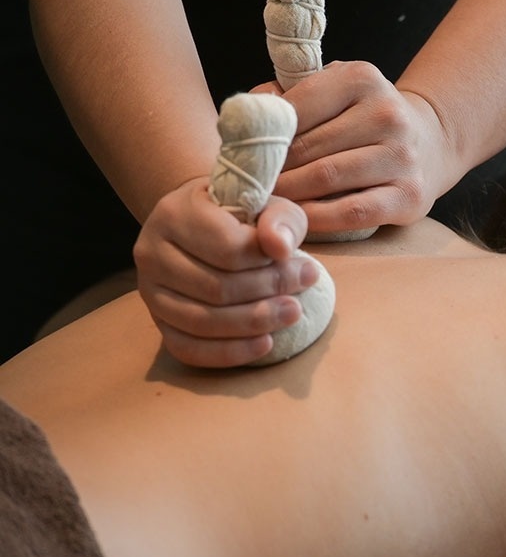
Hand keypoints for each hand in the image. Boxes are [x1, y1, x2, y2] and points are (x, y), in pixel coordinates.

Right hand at [133, 176, 319, 367]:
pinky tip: (265, 344)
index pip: (228, 249)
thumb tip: (281, 249)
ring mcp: (149, 290)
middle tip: (302, 294)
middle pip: (216, 288)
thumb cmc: (240, 216)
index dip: (270, 264)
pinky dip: (229, 352)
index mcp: (176, 213)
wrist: (203, 226)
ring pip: (201, 321)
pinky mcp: (156, 320)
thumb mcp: (267, 204)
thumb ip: (280, 219)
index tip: (304, 266)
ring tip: (292, 314)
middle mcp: (152, 251)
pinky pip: (186, 348)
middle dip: (268, 295)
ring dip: (254, 324)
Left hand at [259, 61, 460, 232]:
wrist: (429, 142)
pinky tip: (298, 220)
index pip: (297, 108)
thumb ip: (289, 97)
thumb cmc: (363, 118)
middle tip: (245, 187)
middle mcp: (387, 114)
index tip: (241, 155)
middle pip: (309, 148)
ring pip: (327, 179)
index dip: (264, 136)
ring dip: (289, 195)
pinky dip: (318, 219)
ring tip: (264, 203)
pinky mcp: (409, 195)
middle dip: (271, 171)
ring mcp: (402, 156)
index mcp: (361, 78)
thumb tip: (247, 114)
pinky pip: (352, 212)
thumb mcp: (333, 90)